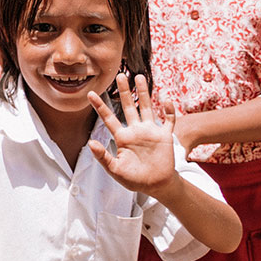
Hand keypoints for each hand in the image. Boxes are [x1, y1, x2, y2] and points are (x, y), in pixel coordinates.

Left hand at [88, 74, 178, 195]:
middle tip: (120, 75)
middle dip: (124, 91)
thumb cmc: (134, 179)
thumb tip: (90, 143)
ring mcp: (150, 131)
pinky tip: (166, 101)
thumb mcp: (115, 170)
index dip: (100, 106)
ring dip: (143, 93)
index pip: (108, 118)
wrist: (156, 186)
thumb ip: (103, 157)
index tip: (90, 93)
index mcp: (122, 137)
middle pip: (128, 106)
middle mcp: (135, 130)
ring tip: (139, 77)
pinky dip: (169, 111)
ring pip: (146, 107)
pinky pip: (168, 120)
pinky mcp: (165, 136)